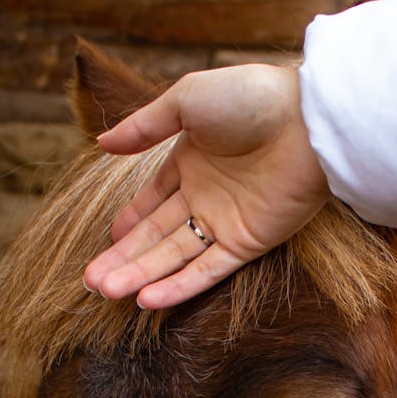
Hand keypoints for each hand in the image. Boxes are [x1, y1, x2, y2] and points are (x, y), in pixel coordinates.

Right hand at [83, 64, 329, 308]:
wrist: (305, 120)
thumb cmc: (249, 98)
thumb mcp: (185, 101)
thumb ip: (144, 126)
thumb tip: (100, 143)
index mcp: (191, 162)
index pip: (152, 201)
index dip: (129, 223)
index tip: (107, 242)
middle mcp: (206, 196)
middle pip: (157, 235)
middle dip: (124, 259)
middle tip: (91, 282)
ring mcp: (226, 222)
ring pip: (175, 257)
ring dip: (140, 276)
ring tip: (105, 292)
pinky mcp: (248, 243)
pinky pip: (207, 271)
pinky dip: (178, 286)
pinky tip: (147, 300)